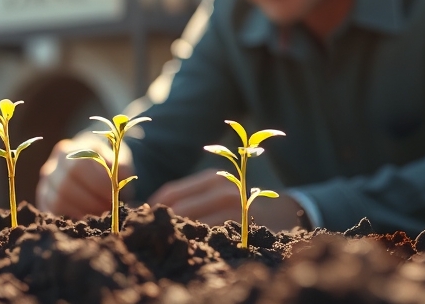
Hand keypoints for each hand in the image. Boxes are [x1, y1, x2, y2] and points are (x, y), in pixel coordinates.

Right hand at [36, 136, 134, 218]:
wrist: (88, 164)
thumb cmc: (103, 162)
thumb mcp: (114, 158)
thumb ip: (119, 167)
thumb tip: (116, 183)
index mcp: (67, 150)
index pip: (78, 167)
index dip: (97, 184)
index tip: (115, 195)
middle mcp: (51, 167)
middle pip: (65, 187)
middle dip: (91, 202)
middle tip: (109, 210)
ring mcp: (45, 186)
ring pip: (57, 202)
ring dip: (82, 213)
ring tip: (101, 216)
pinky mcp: (44, 203)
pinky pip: (52, 215)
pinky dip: (71, 221)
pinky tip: (88, 221)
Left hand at [148, 168, 302, 230]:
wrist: (282, 212)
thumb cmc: (238, 203)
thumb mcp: (216, 191)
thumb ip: (190, 198)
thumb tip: (149, 210)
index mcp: (211, 177)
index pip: (170, 193)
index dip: (153, 208)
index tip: (142, 221)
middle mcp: (222, 187)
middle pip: (178, 208)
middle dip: (162, 223)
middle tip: (151, 236)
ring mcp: (234, 206)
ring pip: (192, 222)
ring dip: (177, 233)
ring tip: (169, 242)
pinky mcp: (243, 224)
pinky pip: (210, 235)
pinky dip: (197, 241)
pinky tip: (192, 247)